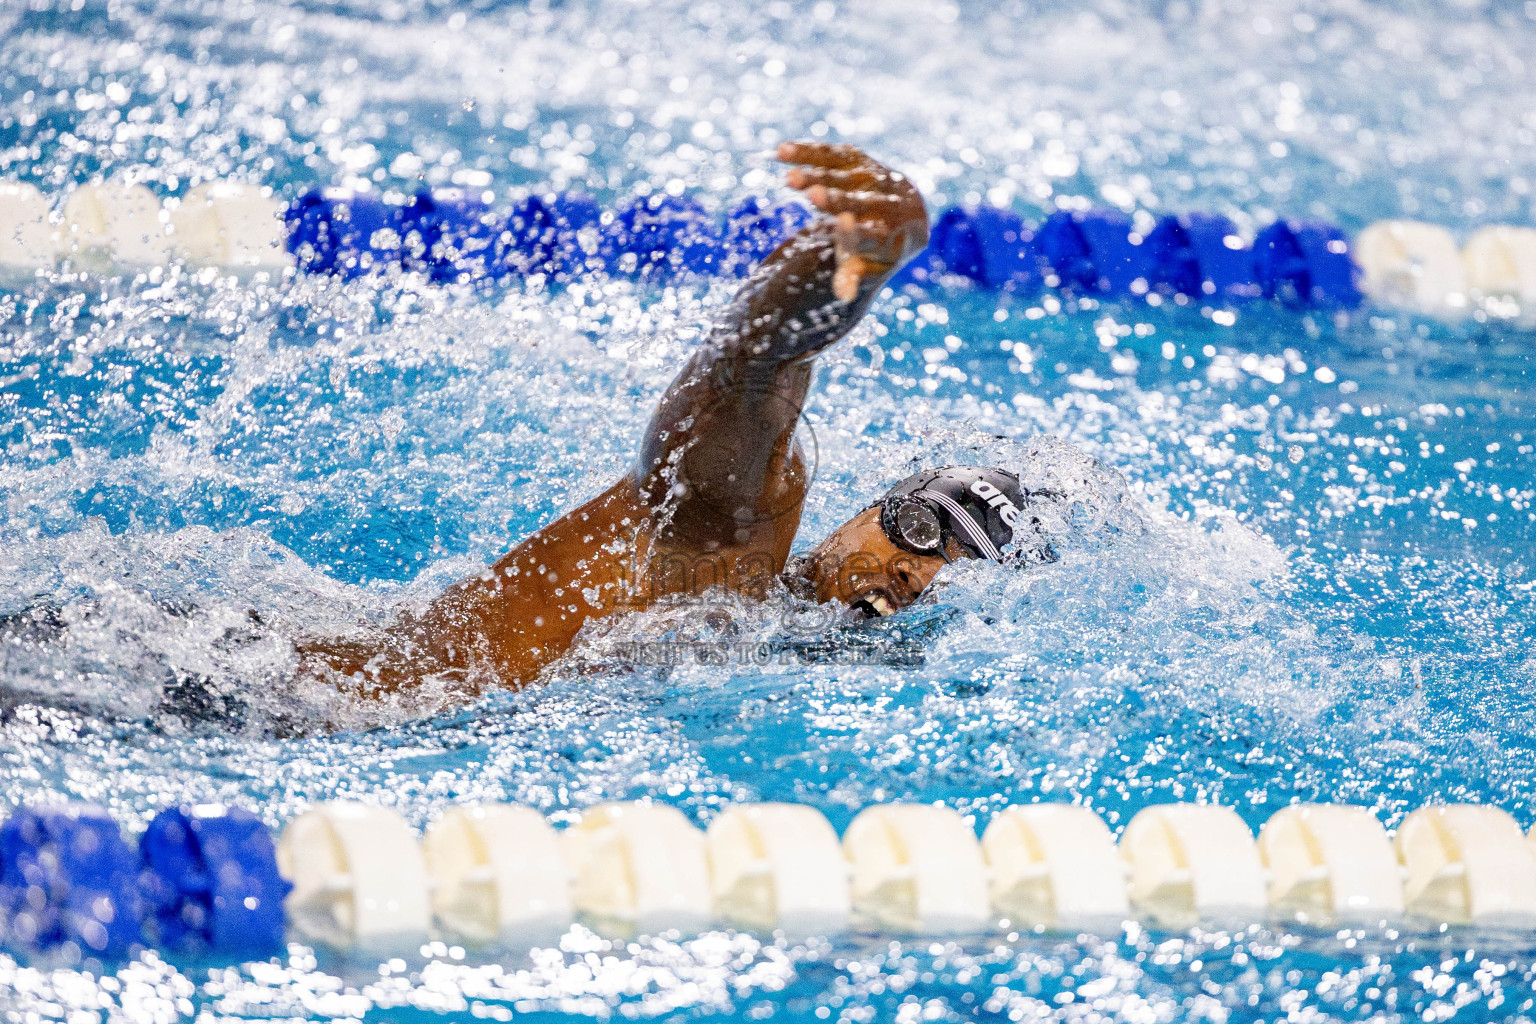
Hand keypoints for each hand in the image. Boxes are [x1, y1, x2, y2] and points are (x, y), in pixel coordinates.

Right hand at [779, 141, 928, 300]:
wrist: (908, 213)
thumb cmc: (882, 248)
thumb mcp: (871, 265)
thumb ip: (854, 275)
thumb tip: (843, 296)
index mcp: (892, 233)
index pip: (873, 233)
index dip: (856, 231)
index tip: (842, 224)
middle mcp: (887, 202)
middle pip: (860, 200)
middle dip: (836, 199)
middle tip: (812, 196)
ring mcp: (875, 177)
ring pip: (843, 173)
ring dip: (815, 174)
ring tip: (788, 179)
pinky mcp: (861, 159)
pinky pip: (832, 154)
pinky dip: (807, 153)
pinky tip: (781, 152)